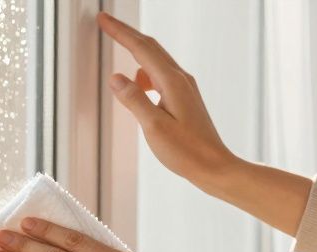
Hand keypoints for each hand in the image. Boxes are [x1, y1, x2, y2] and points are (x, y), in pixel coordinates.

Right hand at [97, 12, 312, 236]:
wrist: (214, 167)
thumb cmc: (187, 152)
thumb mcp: (154, 127)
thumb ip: (134, 100)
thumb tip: (116, 78)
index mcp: (172, 82)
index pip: (141, 48)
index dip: (119, 32)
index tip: (102, 19)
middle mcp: (181, 79)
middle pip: (150, 47)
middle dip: (127, 34)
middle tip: (105, 23)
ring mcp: (185, 88)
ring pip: (156, 61)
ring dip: (137, 53)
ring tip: (119, 49)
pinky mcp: (186, 99)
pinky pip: (162, 77)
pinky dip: (146, 74)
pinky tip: (140, 87)